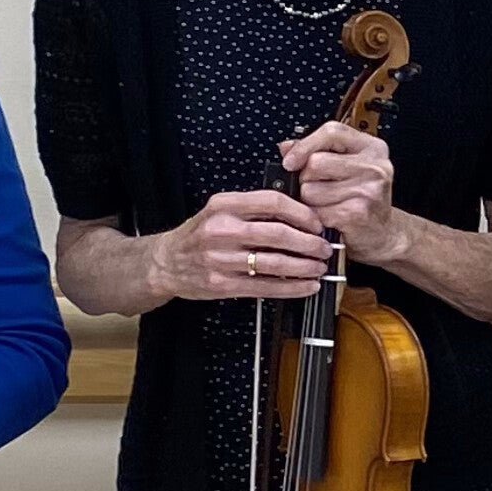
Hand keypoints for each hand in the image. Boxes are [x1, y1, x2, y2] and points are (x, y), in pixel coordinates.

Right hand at [152, 188, 331, 301]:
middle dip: (309, 243)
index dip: (301, 212)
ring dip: (304, 267)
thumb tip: (299, 211)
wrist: (167, 263)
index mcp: (225, 205)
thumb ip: (253, 207)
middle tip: (324, 248)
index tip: (316, 222)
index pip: (272, 202)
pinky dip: (291, 288)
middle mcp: (222, 230)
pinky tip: (306, 286)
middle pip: (278, 234)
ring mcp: (222, 259)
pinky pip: (265, 286)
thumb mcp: (220, 209)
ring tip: (319, 267)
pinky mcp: (223, 284)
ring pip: (274, 263)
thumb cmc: (199, 235)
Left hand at [280, 122, 402, 263]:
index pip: (332, 132)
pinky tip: (329, 218)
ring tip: (327, 205)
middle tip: (319, 188)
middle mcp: (374, 166)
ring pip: (311, 190)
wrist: (384, 235)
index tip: (291, 161)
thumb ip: (318, 152)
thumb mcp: (348, 168)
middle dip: (307, 179)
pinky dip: (316, 218)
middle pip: (316, 162)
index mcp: (372, 148)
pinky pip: (317, 212)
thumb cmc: (363, 200)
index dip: (305, 144)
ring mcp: (368, 190)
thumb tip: (286, 147)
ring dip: (310, 202)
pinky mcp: (358, 213)